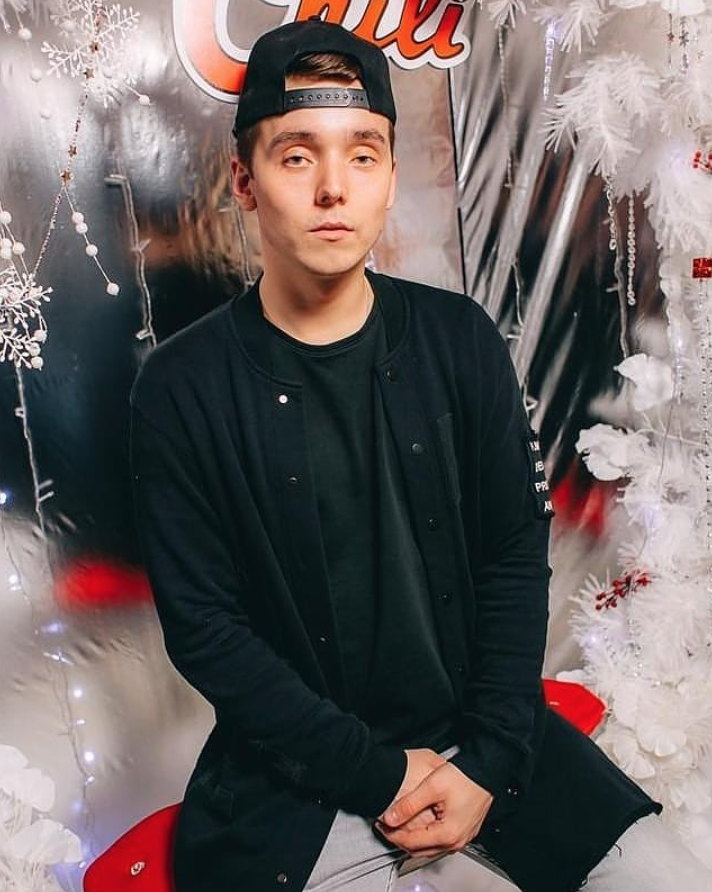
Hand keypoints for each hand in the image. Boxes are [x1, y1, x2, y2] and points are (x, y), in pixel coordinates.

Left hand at [376, 762, 493, 857]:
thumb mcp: (431, 787)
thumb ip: (409, 805)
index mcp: (447, 834)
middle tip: (387, 827)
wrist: (486, 770)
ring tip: (399, 824)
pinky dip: (426, 836)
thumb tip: (390, 818)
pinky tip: (419, 824)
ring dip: (413, 839)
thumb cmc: (466, 777)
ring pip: (430, 848)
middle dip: (400, 839)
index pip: (411, 843)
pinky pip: (440, 841)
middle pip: (420, 850)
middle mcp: (456, 841)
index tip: (381, 825)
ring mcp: (461, 837)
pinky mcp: (464, 830)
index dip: (392, 834)